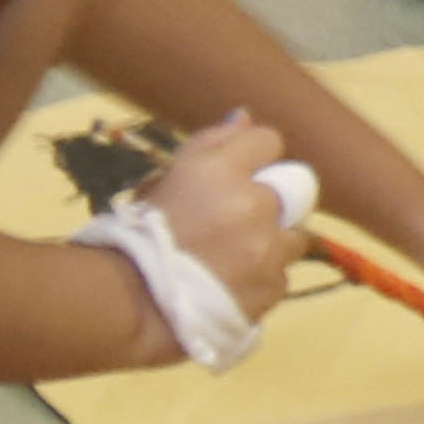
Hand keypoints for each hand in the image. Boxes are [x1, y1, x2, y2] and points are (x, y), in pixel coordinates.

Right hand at [134, 114, 306, 330]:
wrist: (131, 306)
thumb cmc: (138, 237)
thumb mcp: (165, 179)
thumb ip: (210, 144)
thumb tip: (246, 117)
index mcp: (223, 170)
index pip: (269, 141)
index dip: (255, 158)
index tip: (238, 176)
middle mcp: (255, 204)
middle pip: (290, 190)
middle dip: (270, 203)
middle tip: (236, 223)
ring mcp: (268, 249)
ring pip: (292, 237)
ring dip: (271, 243)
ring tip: (234, 260)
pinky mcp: (273, 287)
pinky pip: (281, 276)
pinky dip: (262, 279)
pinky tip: (232, 286)